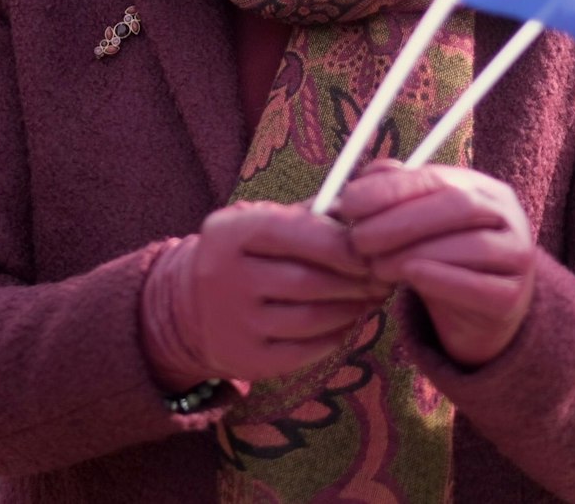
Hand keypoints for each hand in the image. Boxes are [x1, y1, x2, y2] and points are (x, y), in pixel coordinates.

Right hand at [142, 201, 389, 392]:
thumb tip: (372, 217)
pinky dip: (336, 335)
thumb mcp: (264, 221)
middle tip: (386, 276)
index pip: (297, 233)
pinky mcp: (245, 360)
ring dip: (352, 308)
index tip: (375, 249)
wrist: (189, 307)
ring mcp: (232, 323)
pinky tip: (348, 321)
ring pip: (311, 318)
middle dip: (357, 280)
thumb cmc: (246, 254)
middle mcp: (225, 278)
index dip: (343, 243)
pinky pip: (305, 350)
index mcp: (232, 232)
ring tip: (372, 297)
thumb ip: (314, 214)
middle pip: (309, 281)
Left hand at [337, 161, 536, 367]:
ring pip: (472, 246)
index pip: (438, 178)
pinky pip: (479, 286)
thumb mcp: (420, 228)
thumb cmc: (443, 263)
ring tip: (376, 266)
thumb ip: (394, 199)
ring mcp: (516, 256)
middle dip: (402, 220)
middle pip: (460, 206)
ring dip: (417, 252)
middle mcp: (508, 216)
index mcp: (484, 189)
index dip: (392, 188)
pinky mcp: (512, 298)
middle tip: (358, 239)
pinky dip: (441, 279)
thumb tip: (362, 181)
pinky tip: (410, 277)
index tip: (349, 204)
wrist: (481, 318)